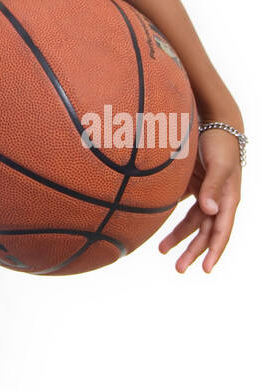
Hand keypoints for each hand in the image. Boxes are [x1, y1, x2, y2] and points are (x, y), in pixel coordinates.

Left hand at [158, 127, 241, 271]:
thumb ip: (214, 186)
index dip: (214, 251)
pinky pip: (186, 209)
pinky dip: (176, 221)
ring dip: (180, 237)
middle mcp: (218, 200)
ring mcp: (207, 194)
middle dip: (193, 251)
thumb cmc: (220, 142)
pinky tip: (161, 228)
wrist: (214, 120)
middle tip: (178, 269)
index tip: (206, 270)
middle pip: (205, 232)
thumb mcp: (219, 164)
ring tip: (162, 251)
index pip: (221, 232)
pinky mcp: (195, 185)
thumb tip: (210, 210)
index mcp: (228, 199)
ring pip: (193, 223)